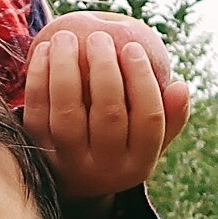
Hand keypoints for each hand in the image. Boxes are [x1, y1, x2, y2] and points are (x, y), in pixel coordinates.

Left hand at [21, 14, 189, 205]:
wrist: (72, 181)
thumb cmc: (120, 145)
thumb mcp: (148, 141)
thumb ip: (169, 116)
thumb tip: (181, 86)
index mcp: (139, 164)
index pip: (149, 118)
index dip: (142, 79)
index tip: (132, 46)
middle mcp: (106, 169)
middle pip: (109, 114)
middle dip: (104, 69)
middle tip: (99, 38)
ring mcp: (69, 164)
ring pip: (67, 114)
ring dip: (66, 70)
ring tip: (66, 37)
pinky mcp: (38, 153)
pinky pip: (37, 112)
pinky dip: (38, 79)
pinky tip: (44, 50)